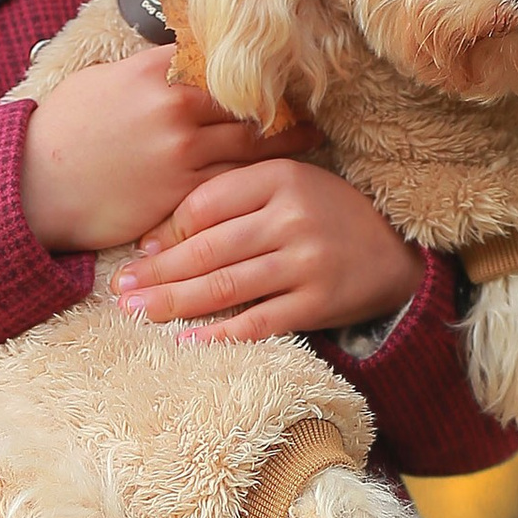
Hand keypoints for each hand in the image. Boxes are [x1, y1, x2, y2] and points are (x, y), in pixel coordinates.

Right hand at [19, 49, 319, 254]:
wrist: (34, 187)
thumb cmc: (63, 132)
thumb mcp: (103, 81)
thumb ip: (150, 69)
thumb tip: (183, 58)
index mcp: (155, 70)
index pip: (223, 58)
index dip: (257, 63)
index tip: (284, 65)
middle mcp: (174, 106)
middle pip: (249, 97)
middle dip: (286, 101)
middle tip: (315, 102)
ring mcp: (180, 152)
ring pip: (253, 142)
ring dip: (288, 141)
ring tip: (312, 138)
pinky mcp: (180, 193)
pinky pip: (235, 183)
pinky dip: (260, 179)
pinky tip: (280, 179)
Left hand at [113, 161, 422, 343]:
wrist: (396, 248)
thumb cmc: (326, 215)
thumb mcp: (287, 186)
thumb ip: (233, 198)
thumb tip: (158, 236)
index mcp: (279, 177)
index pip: (206, 204)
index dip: (167, 230)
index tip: (138, 252)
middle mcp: (292, 217)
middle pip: (209, 249)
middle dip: (158, 273)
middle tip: (120, 290)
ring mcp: (307, 260)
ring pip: (226, 286)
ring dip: (176, 304)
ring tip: (138, 314)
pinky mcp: (319, 301)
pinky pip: (259, 321)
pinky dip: (221, 334)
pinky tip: (187, 340)